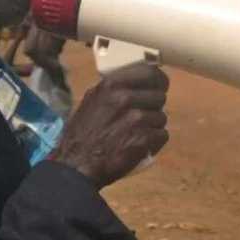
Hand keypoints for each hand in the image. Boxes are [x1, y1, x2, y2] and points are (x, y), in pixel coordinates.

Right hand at [52, 63, 169, 187]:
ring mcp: (136, 119)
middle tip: (143, 118)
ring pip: (161, 117)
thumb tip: (135, 83)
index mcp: (111, 85)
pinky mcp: (143, 139)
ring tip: (137, 134)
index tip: (158, 88)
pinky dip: (154, 142)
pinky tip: (141, 146)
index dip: (158, 82)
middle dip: (154, 107)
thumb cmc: (82, 134)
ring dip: (153, 126)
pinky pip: (162, 135)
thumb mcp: (92, 101)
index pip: (150, 73)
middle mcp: (125, 99)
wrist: (76, 165)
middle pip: (159, 97)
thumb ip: (113, 90)